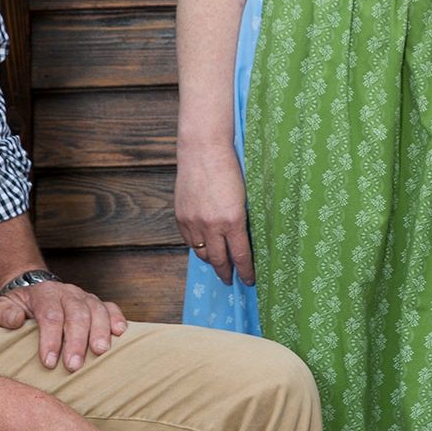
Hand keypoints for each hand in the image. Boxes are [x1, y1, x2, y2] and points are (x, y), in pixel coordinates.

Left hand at [0, 278, 126, 372]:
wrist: (32, 291)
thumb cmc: (16, 307)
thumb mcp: (0, 307)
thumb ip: (2, 313)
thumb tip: (15, 320)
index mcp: (43, 293)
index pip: (50, 315)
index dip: (51, 339)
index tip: (49, 363)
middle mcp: (67, 292)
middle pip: (76, 314)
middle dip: (76, 341)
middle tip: (73, 366)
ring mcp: (84, 297)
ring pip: (96, 310)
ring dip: (99, 331)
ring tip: (99, 351)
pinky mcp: (96, 303)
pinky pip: (110, 307)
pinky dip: (117, 318)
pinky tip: (119, 332)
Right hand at [174, 145, 253, 284]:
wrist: (204, 150)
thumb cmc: (230, 168)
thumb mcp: (244, 197)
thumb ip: (242, 220)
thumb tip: (243, 241)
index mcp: (233, 220)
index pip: (240, 256)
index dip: (246, 271)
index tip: (249, 280)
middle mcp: (212, 225)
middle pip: (219, 260)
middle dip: (226, 273)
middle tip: (231, 279)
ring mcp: (194, 222)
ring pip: (202, 253)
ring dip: (211, 261)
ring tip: (218, 264)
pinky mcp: (181, 217)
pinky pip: (189, 241)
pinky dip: (197, 246)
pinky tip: (204, 246)